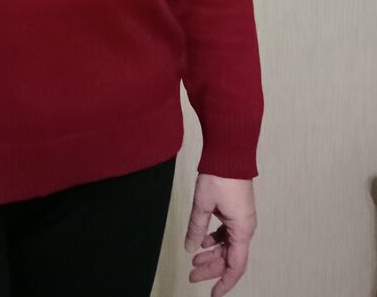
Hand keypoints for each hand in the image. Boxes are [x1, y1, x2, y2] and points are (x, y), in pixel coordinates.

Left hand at [183, 173, 256, 296]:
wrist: (230, 153)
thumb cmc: (220, 176)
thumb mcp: (202, 205)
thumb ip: (196, 229)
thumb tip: (190, 248)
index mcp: (242, 230)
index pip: (235, 266)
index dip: (224, 282)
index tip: (212, 294)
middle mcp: (245, 228)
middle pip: (230, 258)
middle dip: (212, 269)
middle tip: (192, 275)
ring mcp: (241, 219)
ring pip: (228, 246)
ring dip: (212, 254)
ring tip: (194, 261)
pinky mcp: (236, 211)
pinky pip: (227, 233)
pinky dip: (215, 240)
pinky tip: (202, 241)